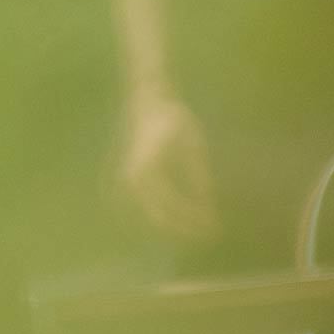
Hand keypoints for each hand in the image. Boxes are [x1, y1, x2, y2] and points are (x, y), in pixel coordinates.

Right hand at [116, 86, 214, 235]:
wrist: (144, 101)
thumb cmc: (173, 118)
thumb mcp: (193, 145)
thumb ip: (199, 178)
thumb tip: (208, 210)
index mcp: (148, 165)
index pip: (173, 204)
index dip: (193, 219)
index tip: (213, 227)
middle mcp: (130, 175)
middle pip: (159, 215)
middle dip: (183, 227)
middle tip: (208, 232)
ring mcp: (122, 178)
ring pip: (149, 214)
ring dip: (171, 223)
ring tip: (196, 225)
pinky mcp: (120, 179)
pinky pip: (141, 207)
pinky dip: (159, 214)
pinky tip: (179, 216)